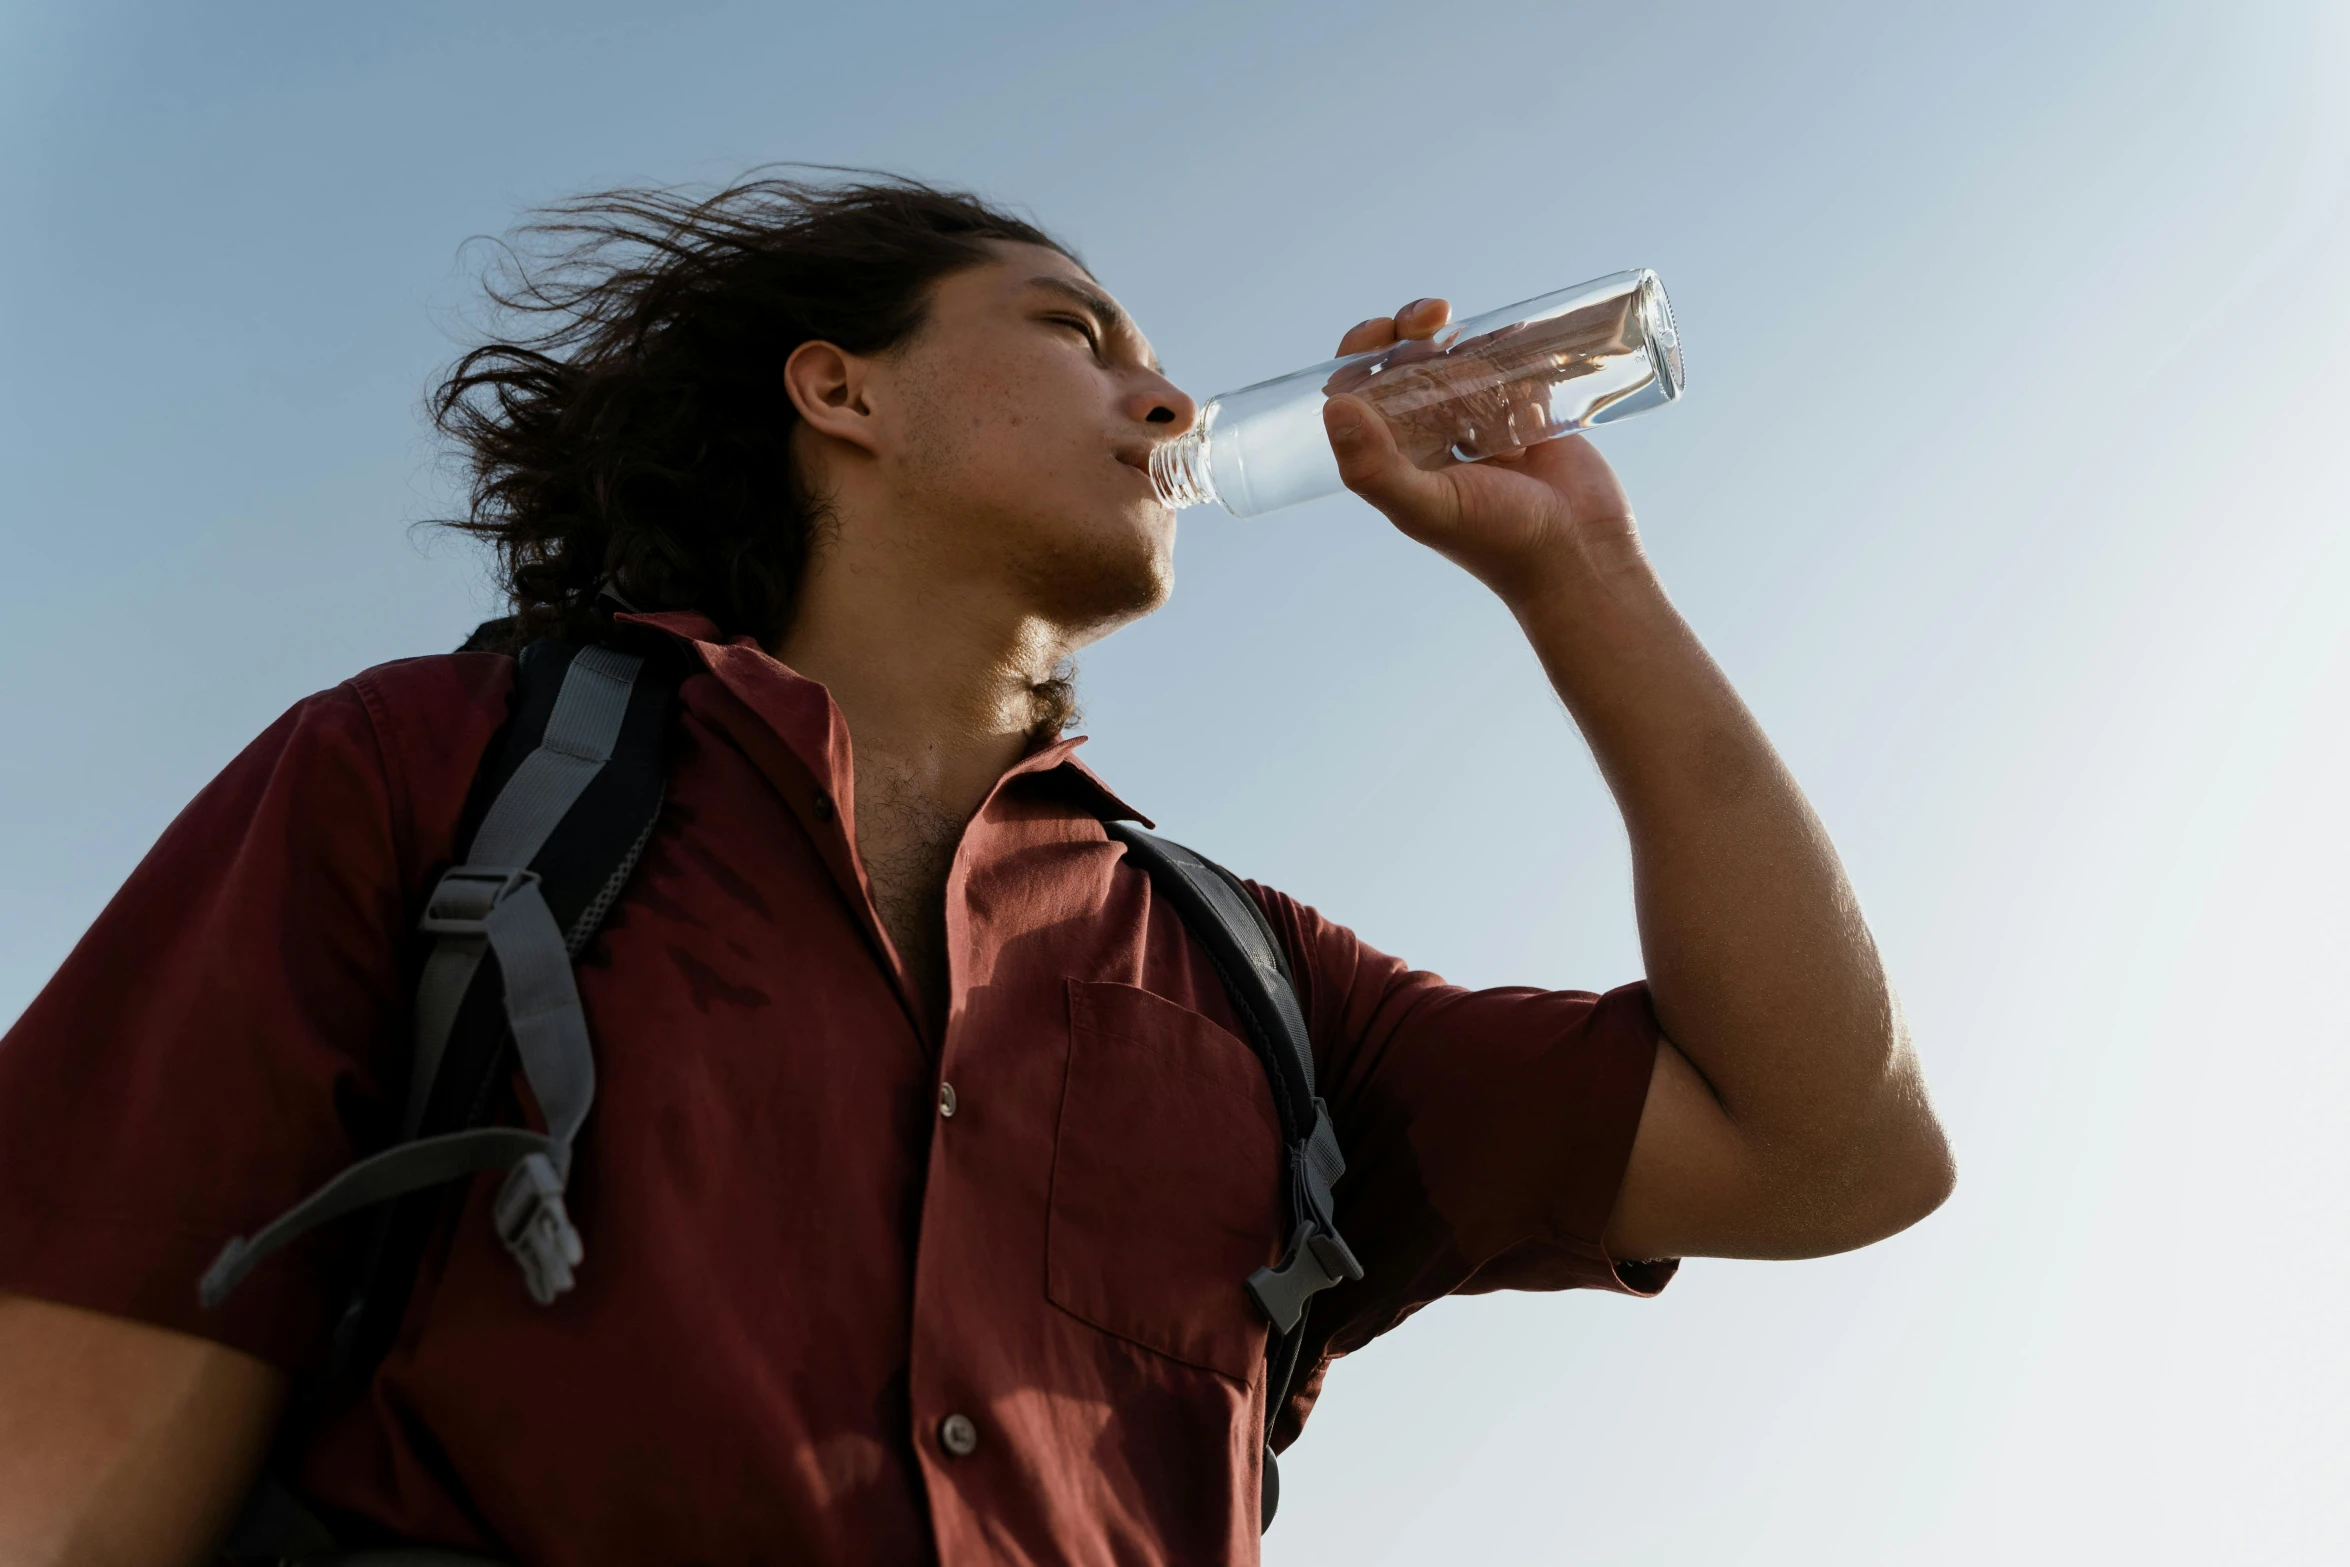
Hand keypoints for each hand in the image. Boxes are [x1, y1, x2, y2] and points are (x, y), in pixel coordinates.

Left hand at [1325, 298, 1643, 608]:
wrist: (1581, 555)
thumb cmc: (1500, 541)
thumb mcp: (1428, 507)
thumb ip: (1376, 468)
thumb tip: (1334, 407)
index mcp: (1397, 456)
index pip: (1360, 390)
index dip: (1361, 352)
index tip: (1383, 332)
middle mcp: (1432, 437)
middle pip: (1407, 364)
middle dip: (1414, 331)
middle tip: (1435, 316)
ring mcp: (1480, 423)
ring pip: (1458, 360)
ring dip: (1465, 343)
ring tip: (1478, 351)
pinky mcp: (1526, 413)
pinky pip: (1511, 365)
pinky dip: (1513, 352)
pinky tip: (1520, 361)